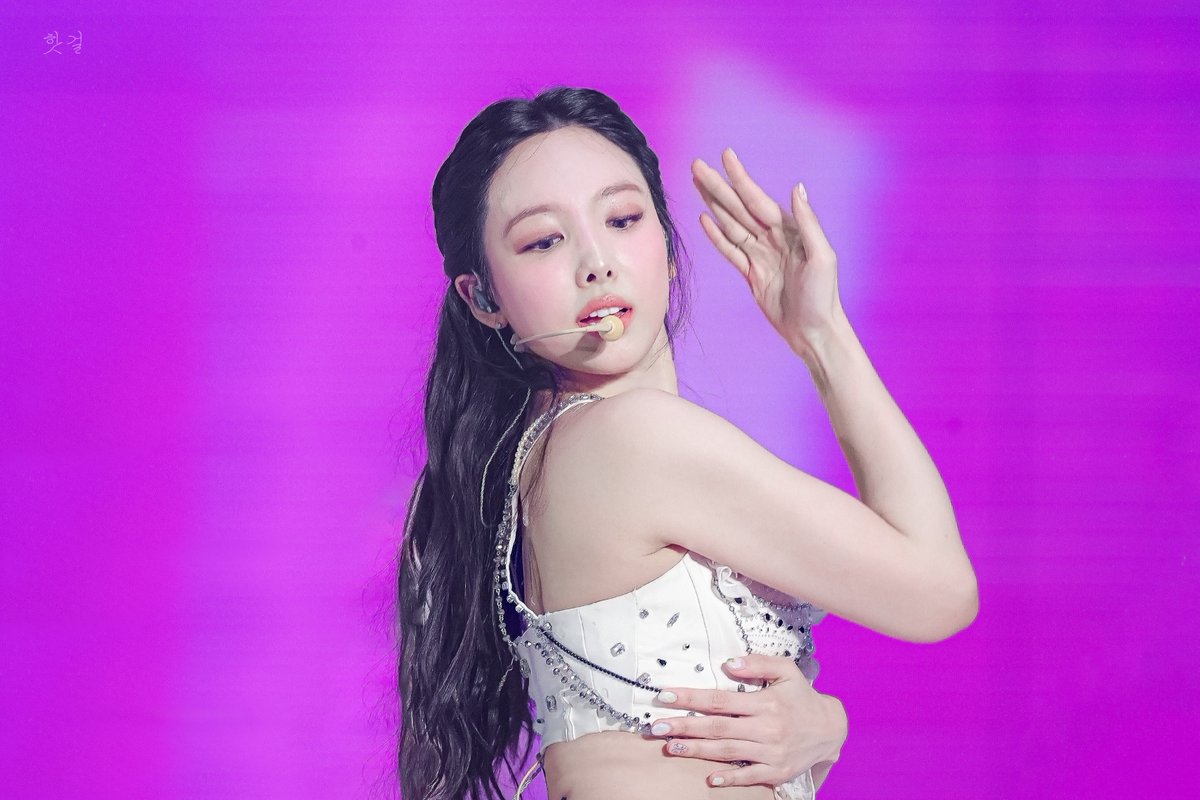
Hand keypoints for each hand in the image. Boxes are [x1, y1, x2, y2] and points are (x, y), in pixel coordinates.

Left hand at [645, 654, 846, 788]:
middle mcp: (766, 728)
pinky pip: (749, 777)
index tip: (665, 696)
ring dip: (697, 750)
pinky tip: (708, 777)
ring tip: (670, 747)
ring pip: (727, 752)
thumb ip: (758, 663)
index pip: (720, 700)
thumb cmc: (802, 696)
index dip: (690, 698)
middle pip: (717, 728)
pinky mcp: (776, 771)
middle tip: (655, 727)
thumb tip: (728, 664)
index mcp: (765, 703)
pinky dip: (729, 778)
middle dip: (684, 726)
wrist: (831, 729)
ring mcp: (771, 752)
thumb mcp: (787, 671)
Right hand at [691, 149, 843, 359]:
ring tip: (696, 185)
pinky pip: (730, 250)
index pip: (758, 200)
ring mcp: (760, 256)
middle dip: (718, 186)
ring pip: (731, 224)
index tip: (726, 156)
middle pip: (738, 207)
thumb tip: (797, 188)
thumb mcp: (822, 257)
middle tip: (697, 166)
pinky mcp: (752, 275)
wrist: (814, 331)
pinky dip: (717, 235)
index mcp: (788, 231)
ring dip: (713, 204)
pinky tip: (705, 219)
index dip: (741, 178)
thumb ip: (808, 223)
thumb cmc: (823, 296)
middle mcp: (772, 239)